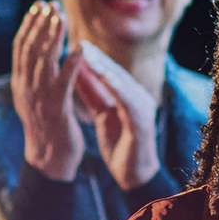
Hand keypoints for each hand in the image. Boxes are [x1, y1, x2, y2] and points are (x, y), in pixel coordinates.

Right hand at [11, 0, 88, 181]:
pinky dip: (71, 63)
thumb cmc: (47, 127)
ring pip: (44, 61)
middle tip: (50, 4)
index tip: (39, 6)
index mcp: (20, 83)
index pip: (21, 47)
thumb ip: (33, 76)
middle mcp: (26, 88)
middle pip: (30, 49)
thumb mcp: (33, 98)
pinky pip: (64, 82)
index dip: (29, 25)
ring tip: (61, 17)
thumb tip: (34, 53)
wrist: (49, 160)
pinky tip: (80, 48)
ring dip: (53, 37)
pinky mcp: (57, 109)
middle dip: (40, 24)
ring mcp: (40, 98)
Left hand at [76, 40, 160, 190]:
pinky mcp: (143, 124)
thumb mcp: (101, 113)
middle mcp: (138, 98)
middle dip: (99, 59)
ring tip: (92, 57)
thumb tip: (76, 69)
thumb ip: (92, 92)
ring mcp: (143, 110)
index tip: (75, 44)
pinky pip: (130, 103)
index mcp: (128, 96)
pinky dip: (119, 89)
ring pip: (124, 85)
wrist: (133, 175)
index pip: (109, 72)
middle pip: (117, 74)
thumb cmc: (118, 144)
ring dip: (108, 69)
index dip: (93, 58)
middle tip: (81, 44)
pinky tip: (107, 78)